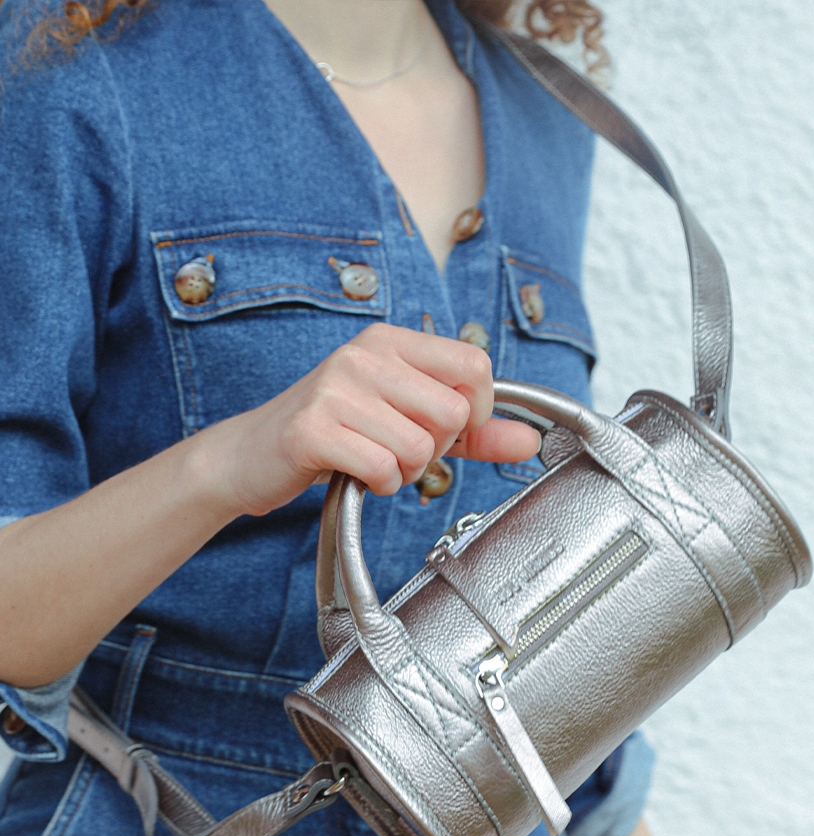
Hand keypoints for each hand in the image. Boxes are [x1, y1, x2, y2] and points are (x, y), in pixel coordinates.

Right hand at [209, 322, 540, 516]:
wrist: (251, 455)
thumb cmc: (334, 433)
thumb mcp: (407, 421)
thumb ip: (473, 432)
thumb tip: (531, 440)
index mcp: (391, 341)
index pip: (475, 366)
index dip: (475, 413)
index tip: (449, 430)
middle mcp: (365, 354)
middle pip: (454, 411)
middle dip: (437, 448)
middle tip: (400, 450)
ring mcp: (336, 388)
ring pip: (421, 447)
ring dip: (404, 472)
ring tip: (372, 460)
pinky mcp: (313, 429)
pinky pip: (384, 469)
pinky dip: (378, 485)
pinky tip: (355, 474)